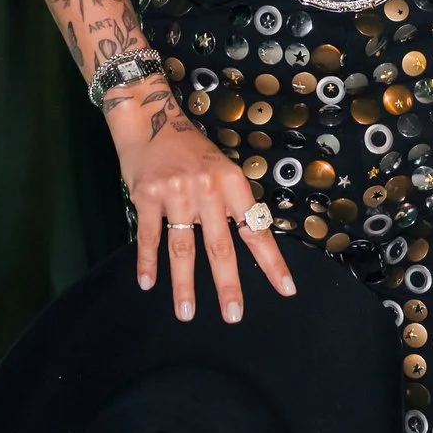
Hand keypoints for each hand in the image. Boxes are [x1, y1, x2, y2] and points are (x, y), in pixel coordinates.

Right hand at [109, 91, 297, 320]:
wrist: (149, 117)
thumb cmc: (190, 148)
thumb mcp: (221, 168)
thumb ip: (232, 202)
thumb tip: (250, 239)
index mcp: (232, 183)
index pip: (256, 229)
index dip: (271, 261)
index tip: (285, 289)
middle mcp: (207, 189)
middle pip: (220, 245)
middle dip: (228, 283)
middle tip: (233, 315)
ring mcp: (176, 194)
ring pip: (183, 247)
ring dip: (185, 284)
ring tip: (186, 314)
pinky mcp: (146, 196)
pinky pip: (149, 236)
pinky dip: (147, 262)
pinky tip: (147, 283)